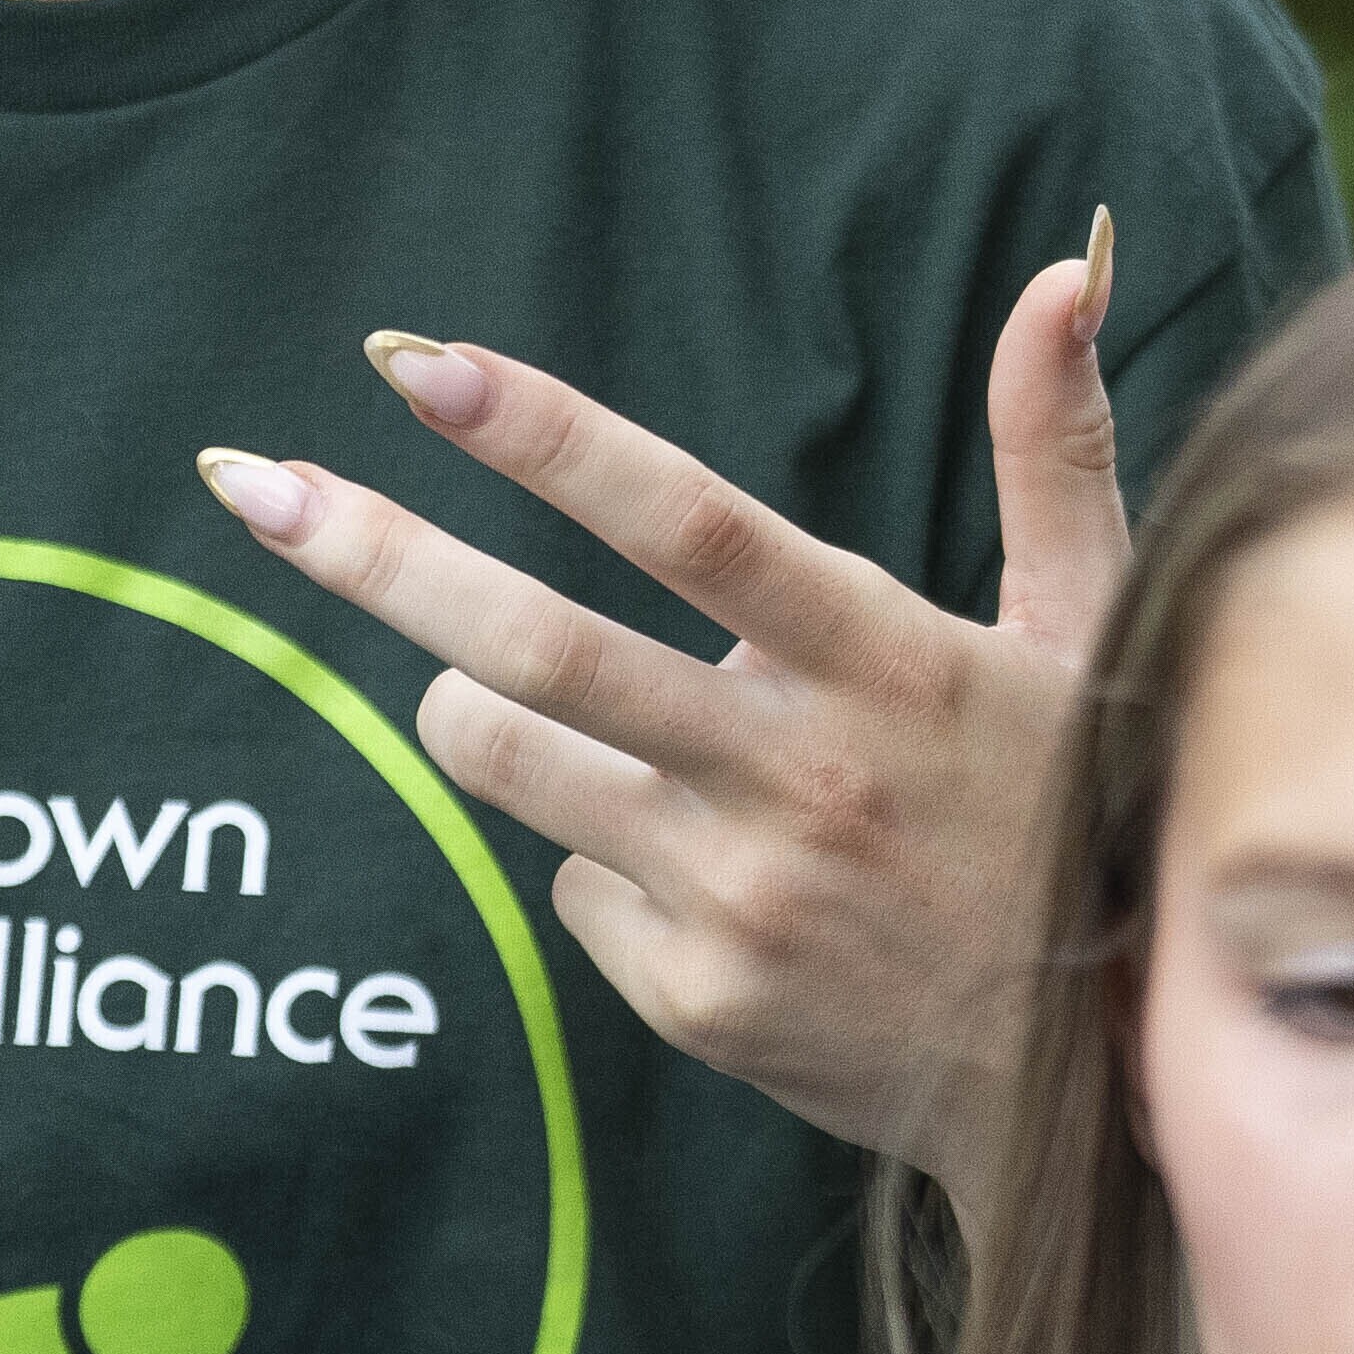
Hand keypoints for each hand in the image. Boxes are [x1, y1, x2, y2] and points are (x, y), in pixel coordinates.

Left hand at [189, 226, 1123, 1175]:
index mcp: (888, 665)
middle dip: (375, 556)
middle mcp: (797, 780)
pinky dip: (596, 848)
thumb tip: (1067, 268)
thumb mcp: (1093, 629)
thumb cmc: (1090, 816)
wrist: (1105, 1085)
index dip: (548, 439)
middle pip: (535, 650)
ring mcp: (734, 899)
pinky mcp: (694, 998)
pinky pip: (569, 882)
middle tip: (248, 483)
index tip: (420, 365)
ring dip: (470, 701)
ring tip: (521, 693)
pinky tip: (704, 874)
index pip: (689, 524)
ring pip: (507, 759)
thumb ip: (1054, 447)